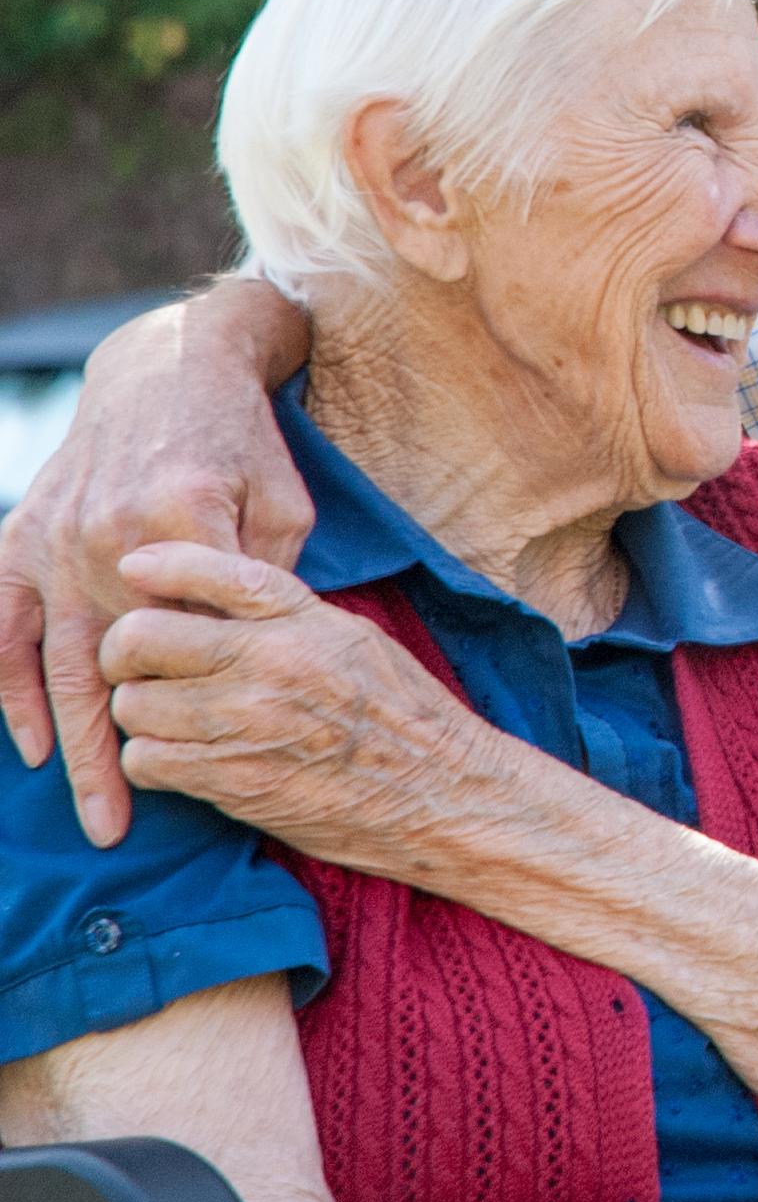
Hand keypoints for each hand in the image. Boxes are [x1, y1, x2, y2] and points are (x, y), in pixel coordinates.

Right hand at [0, 281, 312, 846]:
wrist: (169, 371)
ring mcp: (57, 542)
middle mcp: (110, 541)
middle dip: (115, 759)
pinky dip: (8, 687)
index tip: (226, 769)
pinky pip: (2, 625)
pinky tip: (26, 744)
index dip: (207, 704)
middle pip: (113, 672)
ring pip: (54, 663)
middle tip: (123, 831)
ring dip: (67, 744)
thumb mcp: (285, 500)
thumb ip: (272, 580)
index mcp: (185, 527)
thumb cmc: (242, 443)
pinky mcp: (23, 537)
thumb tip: (263, 657)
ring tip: (91, 814)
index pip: (196, 637)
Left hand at [99, 545, 505, 877]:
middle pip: (140, 638)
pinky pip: (144, 760)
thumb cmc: (403, 715)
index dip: (162, 564)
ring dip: (142, 713)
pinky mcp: (228, 781)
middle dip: (127, 652)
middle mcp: (268, 663)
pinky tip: (183, 759)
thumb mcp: (356, 640)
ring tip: (173, 719)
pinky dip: (152, 761)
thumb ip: (289, 617)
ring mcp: (243, 723)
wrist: (438, 794)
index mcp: (303, 620)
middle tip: (142, 666)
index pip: (214, 571)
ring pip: (132, 703)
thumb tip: (221, 597)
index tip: (133, 568)